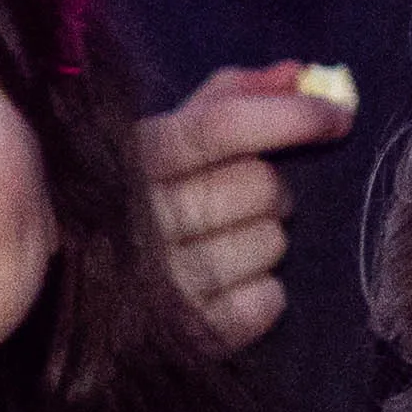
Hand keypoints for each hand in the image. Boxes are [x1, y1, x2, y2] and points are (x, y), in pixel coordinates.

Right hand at [141, 62, 347, 355]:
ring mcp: (159, 284)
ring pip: (269, 243)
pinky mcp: (183, 336)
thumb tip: (296, 74)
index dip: (290, 116)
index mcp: (131, 160)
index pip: (220, 127)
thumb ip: (227, 99)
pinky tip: (232, 286)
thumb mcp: (162, 142)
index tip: (339, 117)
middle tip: (249, 199)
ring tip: (228, 244)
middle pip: (256, 185)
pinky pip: (265, 302)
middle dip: (271, 187)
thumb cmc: (132, 202)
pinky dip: (264, 295)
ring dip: (266, 240)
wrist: (72, 300)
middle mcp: (139, 220)